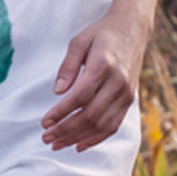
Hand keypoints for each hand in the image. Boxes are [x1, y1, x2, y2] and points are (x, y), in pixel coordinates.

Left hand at [42, 10, 149, 151]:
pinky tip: (79, 145)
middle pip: (90, 115)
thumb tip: (57, 92)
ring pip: (102, 124)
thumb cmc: (101, 34)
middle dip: (66, 130)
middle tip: (46, 138)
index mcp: (103, 65)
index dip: (61, 112)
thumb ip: (67, 66)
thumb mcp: (79, 42)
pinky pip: (113, 125)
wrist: (132, 30)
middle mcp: (118, 82)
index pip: (80, 96)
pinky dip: (96, 138)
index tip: (44, 122)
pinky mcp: (129, 101)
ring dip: (78, 138)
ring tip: (57, 144)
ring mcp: (126, 94)